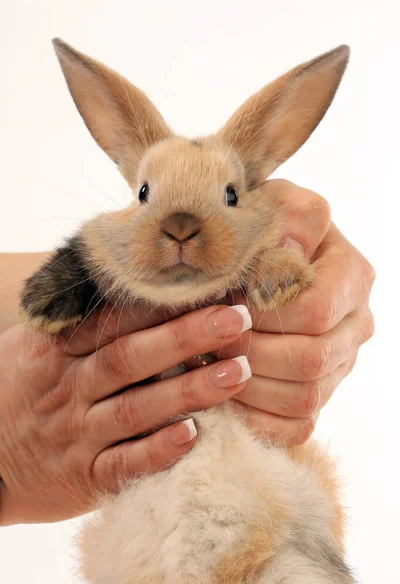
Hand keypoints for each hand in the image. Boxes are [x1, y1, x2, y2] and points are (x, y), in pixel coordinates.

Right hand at [0, 304, 250, 524]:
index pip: (113, 320)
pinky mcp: (85, 477)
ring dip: (188, 391)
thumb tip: (121, 276)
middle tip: (236, 319)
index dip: (160, 302)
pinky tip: (194, 435)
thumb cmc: (16, 391)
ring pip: (137, 410)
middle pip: (131, 358)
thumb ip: (76, 317)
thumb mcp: (32, 344)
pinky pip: (124, 465)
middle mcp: (71, 388)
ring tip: (237, 373)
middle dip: (186, 337)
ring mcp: (78, 434)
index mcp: (58, 350)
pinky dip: (158, 451)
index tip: (206, 286)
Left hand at [217, 179, 374, 445]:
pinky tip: (223, 393)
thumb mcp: (271, 204)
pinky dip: (255, 417)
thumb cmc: (258, 230)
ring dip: (247, 386)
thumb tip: (288, 254)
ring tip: (209, 365)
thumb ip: (289, 218)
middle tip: (207, 342)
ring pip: (305, 398)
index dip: (264, 315)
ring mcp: (339, 364)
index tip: (224, 306)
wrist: (250, 260)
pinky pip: (295, 425)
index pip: (315, 311)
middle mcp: (354, 324)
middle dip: (251, 353)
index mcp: (350, 275)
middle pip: (312, 360)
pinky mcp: (318, 393)